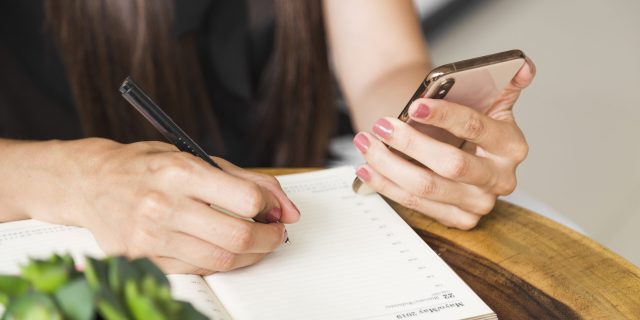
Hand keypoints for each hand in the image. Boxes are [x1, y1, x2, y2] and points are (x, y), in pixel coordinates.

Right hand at [41, 139, 299, 274]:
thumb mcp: (196, 157)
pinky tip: (223, 248)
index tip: (273, 209)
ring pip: (221, 260)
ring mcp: (151, 236)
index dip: (270, 206)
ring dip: (250, 254)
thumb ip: (247, 180)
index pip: (245, 198)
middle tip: (275, 233)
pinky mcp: (143, 258)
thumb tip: (287, 209)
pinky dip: (220, 261)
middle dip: (269, 238)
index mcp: (180, 172)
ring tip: (254, 241)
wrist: (89, 182)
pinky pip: (198, 269)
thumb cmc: (146, 166)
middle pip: (238, 236)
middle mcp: (164, 205)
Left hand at [352, 59, 534, 229]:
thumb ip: (503, 81)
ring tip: (366, 143)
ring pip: (427, 187)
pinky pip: (416, 205)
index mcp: (511, 145)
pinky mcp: (460, 219)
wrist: (458, 151)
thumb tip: (524, 66)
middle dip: (411, 143)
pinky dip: (387, 185)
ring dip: (389, 165)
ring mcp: (480, 203)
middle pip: (451, 164)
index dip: (444, 116)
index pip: (476, 128)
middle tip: (381, 125)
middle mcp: (500, 178)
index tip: (414, 105)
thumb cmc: (466, 124)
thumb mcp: (488, 101)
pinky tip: (367, 169)